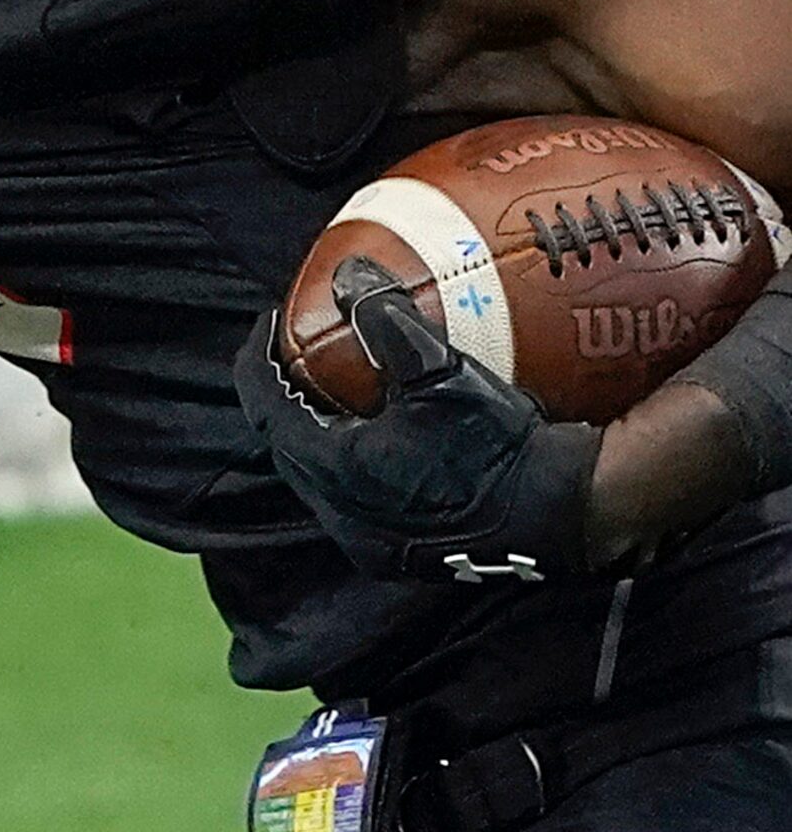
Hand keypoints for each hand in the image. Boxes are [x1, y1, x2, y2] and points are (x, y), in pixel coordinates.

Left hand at [235, 256, 602, 584]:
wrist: (570, 512)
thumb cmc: (502, 444)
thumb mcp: (442, 371)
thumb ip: (388, 321)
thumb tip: (349, 276)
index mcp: (336, 470)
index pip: (267, 408)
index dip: (261, 363)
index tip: (273, 326)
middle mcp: (345, 516)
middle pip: (290, 447)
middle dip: (288, 401)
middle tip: (302, 357)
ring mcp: (376, 543)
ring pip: (326, 480)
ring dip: (325, 437)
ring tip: (340, 395)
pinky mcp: (410, 556)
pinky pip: (364, 502)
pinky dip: (361, 465)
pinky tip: (390, 438)